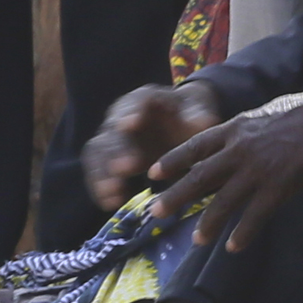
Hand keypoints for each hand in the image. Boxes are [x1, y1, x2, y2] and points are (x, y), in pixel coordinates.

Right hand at [84, 81, 219, 206]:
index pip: (135, 102)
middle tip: (127, 168)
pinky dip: (101, 187)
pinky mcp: (110, 160)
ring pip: (98, 153)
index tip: (132, 124)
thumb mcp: (199, 112)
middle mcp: (122, 116)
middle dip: (118, 150)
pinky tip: (110, 203)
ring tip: (114, 192)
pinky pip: (98, 172)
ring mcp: (113, 139)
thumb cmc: (189, 115)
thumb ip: (199, 116)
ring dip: (103, 173)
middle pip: (112, 131)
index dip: (131, 112)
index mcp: (145, 99)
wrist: (182, 124)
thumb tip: (204, 122)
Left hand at [140, 87, 302, 247]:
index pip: (196, 145)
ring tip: (196, 240)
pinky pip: (255, 215)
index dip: (172, 160)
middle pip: (200, 176)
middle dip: (176, 196)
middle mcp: (241, 148)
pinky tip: (234, 247)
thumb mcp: (268, 113)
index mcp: (238, 127)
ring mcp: (259, 169)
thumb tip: (234, 140)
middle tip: (155, 212)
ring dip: (208, 223)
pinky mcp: (279, 186)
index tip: (153, 173)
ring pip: (224, 201)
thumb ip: (247, 130)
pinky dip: (243, 233)